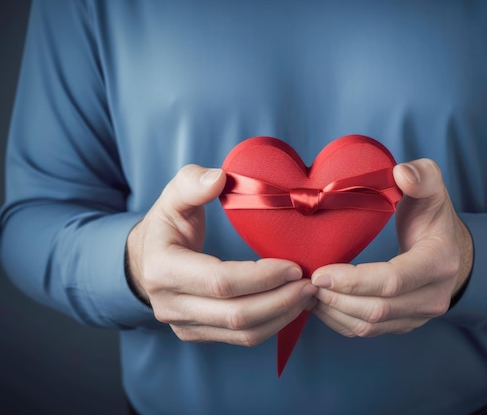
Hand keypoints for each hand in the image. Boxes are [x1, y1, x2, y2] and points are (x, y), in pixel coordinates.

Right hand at [126, 165, 317, 345]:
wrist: (144, 261)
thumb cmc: (166, 226)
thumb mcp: (172, 197)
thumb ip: (192, 182)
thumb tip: (218, 178)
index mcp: (163, 268)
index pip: (220, 281)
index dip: (261, 277)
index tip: (294, 266)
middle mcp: (170, 304)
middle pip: (236, 314)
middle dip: (281, 301)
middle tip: (311, 284)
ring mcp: (183, 325)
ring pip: (242, 333)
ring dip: (282, 316)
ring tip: (308, 295)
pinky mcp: (197, 334)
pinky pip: (241, 339)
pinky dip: (272, 325)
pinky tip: (291, 306)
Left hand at [311, 159, 471, 336]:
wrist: (448, 250)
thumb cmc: (432, 215)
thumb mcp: (431, 187)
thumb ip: (421, 175)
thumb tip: (401, 174)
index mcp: (440, 261)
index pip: (394, 280)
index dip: (354, 280)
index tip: (320, 272)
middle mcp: (434, 296)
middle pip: (377, 309)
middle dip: (336, 298)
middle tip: (305, 282)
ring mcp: (419, 315)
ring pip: (370, 325)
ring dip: (334, 312)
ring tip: (306, 292)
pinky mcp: (404, 324)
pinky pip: (368, 331)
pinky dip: (339, 321)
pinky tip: (320, 303)